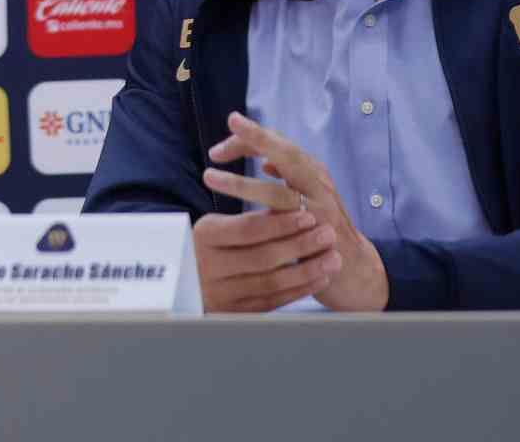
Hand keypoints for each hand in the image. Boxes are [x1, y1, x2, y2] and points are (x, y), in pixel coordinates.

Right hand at [191, 208, 337, 311]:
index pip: (248, 229)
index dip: (281, 223)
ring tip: (333, 258)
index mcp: (203, 236)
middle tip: (328, 234)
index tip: (309, 215)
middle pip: (263, 257)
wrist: (186, 279)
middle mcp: (207, 266)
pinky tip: (319, 279)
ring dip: (308, 270)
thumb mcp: (219, 226)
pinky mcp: (234, 312)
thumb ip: (251, 220)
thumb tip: (293, 207)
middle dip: (301, 245)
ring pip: (271, 283)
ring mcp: (220, 292)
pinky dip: (299, 290)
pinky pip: (272, 302)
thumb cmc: (211, 246)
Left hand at [202, 111, 389, 311]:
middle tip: (232, 121)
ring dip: (240, 183)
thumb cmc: (322, 226)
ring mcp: (320, 210)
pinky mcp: (318, 236)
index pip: (280, 145)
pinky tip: (241, 218)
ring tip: (209, 177)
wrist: (353, 265)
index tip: (218, 146)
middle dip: (257, 137)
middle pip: (287, 153)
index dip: (251, 137)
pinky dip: (262, 218)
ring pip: (277, 192)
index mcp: (312, 172)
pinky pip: (286, 226)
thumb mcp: (306, 197)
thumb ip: (287, 179)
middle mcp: (318, 184)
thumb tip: (266, 163)